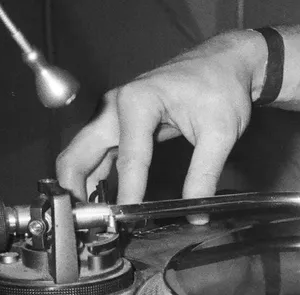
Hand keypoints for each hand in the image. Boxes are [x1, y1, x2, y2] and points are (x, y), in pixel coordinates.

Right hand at [56, 32, 263, 209]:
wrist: (224, 64)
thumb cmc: (221, 87)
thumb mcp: (220, 133)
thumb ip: (204, 174)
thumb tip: (196, 212)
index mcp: (138, 101)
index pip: (128, 158)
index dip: (127, 193)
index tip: (123, 221)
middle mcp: (115, 106)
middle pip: (79, 153)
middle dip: (75, 190)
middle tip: (86, 225)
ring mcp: (113, 114)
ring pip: (82, 154)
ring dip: (81, 186)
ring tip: (91, 221)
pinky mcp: (118, 123)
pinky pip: (97, 154)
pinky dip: (95, 177)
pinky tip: (102, 201)